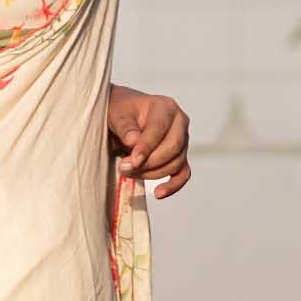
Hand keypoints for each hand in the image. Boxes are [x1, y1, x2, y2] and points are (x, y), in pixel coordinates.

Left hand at [107, 84, 191, 198]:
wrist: (123, 117)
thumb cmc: (121, 112)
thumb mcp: (117, 114)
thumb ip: (126, 127)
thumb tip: (134, 142)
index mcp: (165, 107)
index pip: (160, 129)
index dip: (146, 147)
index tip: (132, 161)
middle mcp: (179, 122)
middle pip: (172, 148)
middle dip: (148, 162)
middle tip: (124, 167)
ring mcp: (182, 141)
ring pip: (175, 163)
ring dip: (152, 174)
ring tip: (128, 172)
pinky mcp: (179, 157)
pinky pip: (182, 174)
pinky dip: (172, 186)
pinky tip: (159, 194)